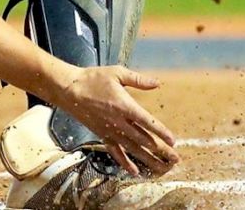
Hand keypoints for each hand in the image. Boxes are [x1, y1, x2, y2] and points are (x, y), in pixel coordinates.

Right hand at [49, 65, 179, 176]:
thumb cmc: (94, 79)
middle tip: (175, 159)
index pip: (147, 122)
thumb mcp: (118, 73)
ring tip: (162, 168)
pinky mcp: (102, 135)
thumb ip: (138, 80)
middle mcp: (119, 122)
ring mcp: (110, 131)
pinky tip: (135, 171)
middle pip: (143, 139)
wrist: (69, 90)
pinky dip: (125, 163)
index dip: (161, 132)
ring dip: (148, 159)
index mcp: (125, 106)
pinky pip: (115, 152)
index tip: (173, 141)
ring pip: (132, 149)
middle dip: (161, 150)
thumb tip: (157, 83)